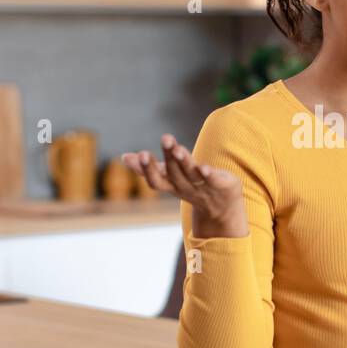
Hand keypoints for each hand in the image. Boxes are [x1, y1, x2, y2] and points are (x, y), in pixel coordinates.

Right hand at [122, 134, 248, 237]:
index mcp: (171, 185)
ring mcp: (203, 187)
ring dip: (184, 161)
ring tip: (178, 148)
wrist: (222, 208)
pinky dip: (207, 174)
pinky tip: (203, 166)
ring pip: (191, 173)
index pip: (157, 180)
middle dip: (169, 156)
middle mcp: (185, 187)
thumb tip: (125, 157)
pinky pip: (213, 180)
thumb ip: (148, 169)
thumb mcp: (169, 179)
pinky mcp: (221, 185)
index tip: (141, 154)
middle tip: (165, 139)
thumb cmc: (191, 186)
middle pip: (174, 172)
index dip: (148, 169)